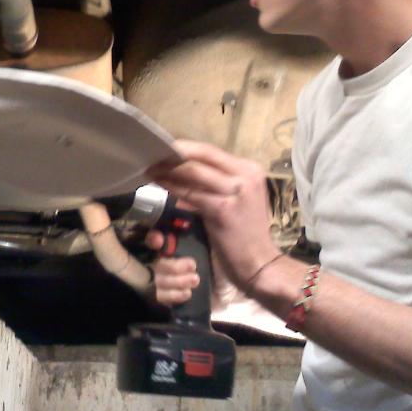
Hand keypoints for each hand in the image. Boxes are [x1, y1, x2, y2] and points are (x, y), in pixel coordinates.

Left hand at [147, 139, 279, 294]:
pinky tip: (159, 184)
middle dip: (175, 153)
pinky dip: (172, 187)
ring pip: (194, 173)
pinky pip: (190, 193)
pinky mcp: (222, 209)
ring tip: (151, 168)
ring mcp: (236, 192)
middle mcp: (246, 176)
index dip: (187, 147)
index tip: (166, 147)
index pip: (213, 151)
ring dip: (169, 169)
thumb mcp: (237, 199)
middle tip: (153, 154)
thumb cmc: (246, 233)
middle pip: (204, 155)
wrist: (260, 263)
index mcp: (250, 170)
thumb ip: (216, 184)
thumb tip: (184, 175)